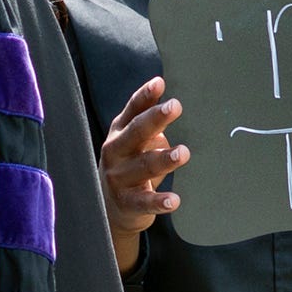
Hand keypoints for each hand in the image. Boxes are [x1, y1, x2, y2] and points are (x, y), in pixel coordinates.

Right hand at [99, 77, 185, 270]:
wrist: (107, 208)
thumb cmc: (127, 167)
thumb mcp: (135, 142)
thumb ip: (151, 125)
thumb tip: (169, 107)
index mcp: (119, 133)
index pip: (132, 111)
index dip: (145, 96)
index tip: (159, 83)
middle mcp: (115, 152)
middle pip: (136, 133)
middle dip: (155, 119)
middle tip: (175, 106)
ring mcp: (118, 178)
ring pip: (143, 166)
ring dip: (164, 159)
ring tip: (183, 153)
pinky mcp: (126, 203)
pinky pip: (144, 201)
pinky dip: (159, 201)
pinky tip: (174, 200)